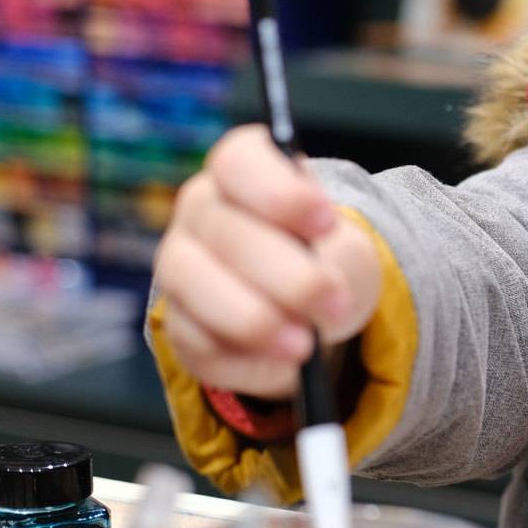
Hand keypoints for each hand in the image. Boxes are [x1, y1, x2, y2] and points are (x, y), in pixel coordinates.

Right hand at [153, 124, 381, 398]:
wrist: (315, 307)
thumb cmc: (327, 258)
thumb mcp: (347, 247)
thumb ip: (335, 256)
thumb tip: (317, 286)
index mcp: (243, 173)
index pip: (239, 162)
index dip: (280, 192)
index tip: (326, 222)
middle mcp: (201, 212)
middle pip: (226, 233)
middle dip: (287, 276)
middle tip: (333, 302)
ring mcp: (180, 267)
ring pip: (195, 287)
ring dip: (255, 321)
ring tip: (306, 346)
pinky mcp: (179, 325)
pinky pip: (197, 343)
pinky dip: (245, 361)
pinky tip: (283, 365)